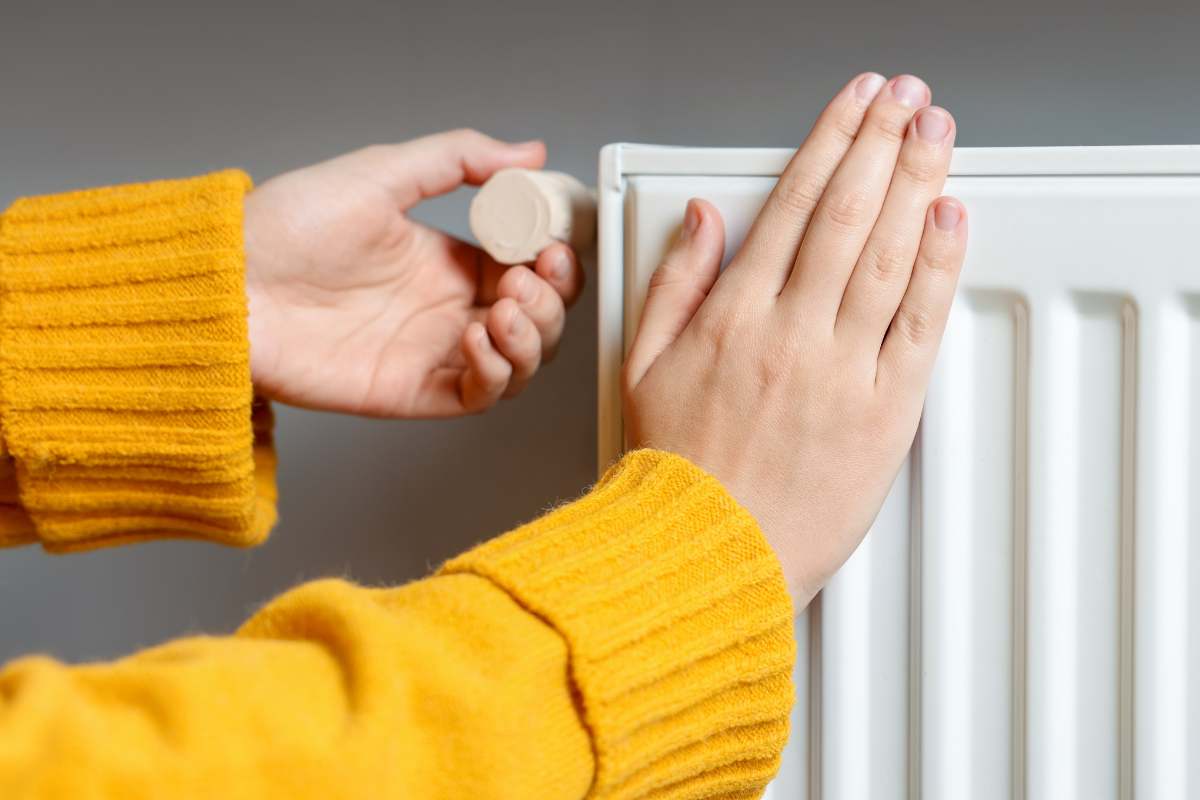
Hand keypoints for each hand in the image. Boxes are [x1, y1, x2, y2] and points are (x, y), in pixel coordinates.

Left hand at [243, 129, 584, 416]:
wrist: (228, 284)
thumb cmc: (286, 228)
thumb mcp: (380, 174)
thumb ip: (458, 159)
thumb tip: (527, 153)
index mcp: (447, 261)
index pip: (528, 269)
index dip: (552, 261)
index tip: (551, 244)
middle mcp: (446, 309)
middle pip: (536, 320)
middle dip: (549, 302)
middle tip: (526, 279)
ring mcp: (432, 352)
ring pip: (520, 362)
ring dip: (531, 338)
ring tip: (504, 309)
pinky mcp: (413, 391)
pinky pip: (480, 396)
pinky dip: (496, 372)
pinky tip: (474, 338)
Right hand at [623, 74, 965, 605]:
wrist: (706, 557)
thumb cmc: (675, 473)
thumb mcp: (643, 366)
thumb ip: (675, 283)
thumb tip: (699, 219)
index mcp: (733, 317)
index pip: (791, 205)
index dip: (830, 142)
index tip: (855, 105)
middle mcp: (790, 332)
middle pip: (847, 214)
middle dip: (882, 143)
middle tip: (909, 99)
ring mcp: (841, 371)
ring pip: (887, 255)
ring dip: (917, 183)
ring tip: (937, 133)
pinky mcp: (884, 414)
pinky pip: (918, 324)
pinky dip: (938, 265)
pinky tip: (950, 218)